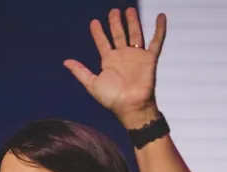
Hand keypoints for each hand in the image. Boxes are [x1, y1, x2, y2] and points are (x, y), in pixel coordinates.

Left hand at [64, 8, 166, 127]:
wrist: (131, 106)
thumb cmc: (112, 99)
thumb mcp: (92, 84)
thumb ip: (80, 71)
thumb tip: (65, 62)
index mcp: (109, 61)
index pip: (102, 42)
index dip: (98, 32)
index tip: (94, 22)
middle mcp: (123, 56)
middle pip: (118, 34)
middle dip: (115, 22)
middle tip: (114, 10)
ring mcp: (136, 56)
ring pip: (135, 34)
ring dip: (132, 21)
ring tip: (129, 10)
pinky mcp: (149, 58)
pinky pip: (156, 41)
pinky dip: (159, 29)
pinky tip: (160, 16)